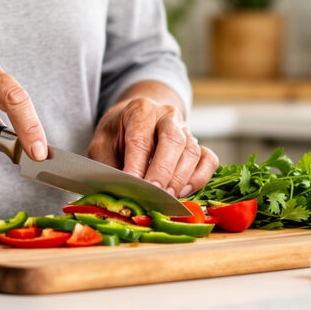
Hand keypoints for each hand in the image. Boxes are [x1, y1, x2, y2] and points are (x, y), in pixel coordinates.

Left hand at [88, 96, 218, 196]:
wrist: (136, 120)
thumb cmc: (118, 134)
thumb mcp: (102, 144)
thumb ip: (108, 166)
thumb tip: (118, 191)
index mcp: (140, 110)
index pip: (141, 139)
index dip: (137, 165)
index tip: (133, 186)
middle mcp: (167, 116)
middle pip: (173, 141)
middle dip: (164, 171)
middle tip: (155, 195)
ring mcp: (186, 129)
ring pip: (192, 152)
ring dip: (180, 179)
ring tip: (166, 199)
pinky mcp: (199, 145)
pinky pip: (208, 160)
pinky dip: (199, 178)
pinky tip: (183, 191)